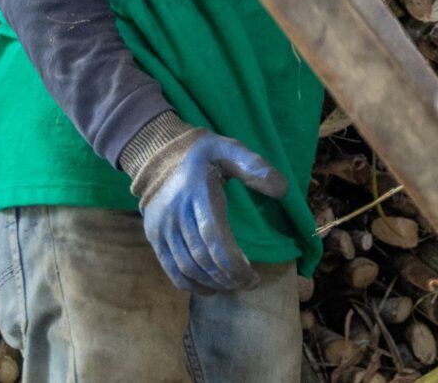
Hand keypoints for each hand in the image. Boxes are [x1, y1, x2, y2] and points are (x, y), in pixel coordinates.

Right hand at [135, 128, 286, 295]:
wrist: (159, 156)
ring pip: (186, 267)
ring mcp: (162, 227)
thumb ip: (254, 166)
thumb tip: (283, 189)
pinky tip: (210, 289)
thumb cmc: (203, 155)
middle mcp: (176, 213)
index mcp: (198, 192)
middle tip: (248, 283)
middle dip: (227, 277)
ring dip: (211, 283)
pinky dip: (189, 284)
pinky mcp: (154, 237)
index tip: (253, 276)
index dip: (233, 263)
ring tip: (233, 286)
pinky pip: (170, 268)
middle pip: (201, 257)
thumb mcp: (230, 149)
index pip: (214, 237)